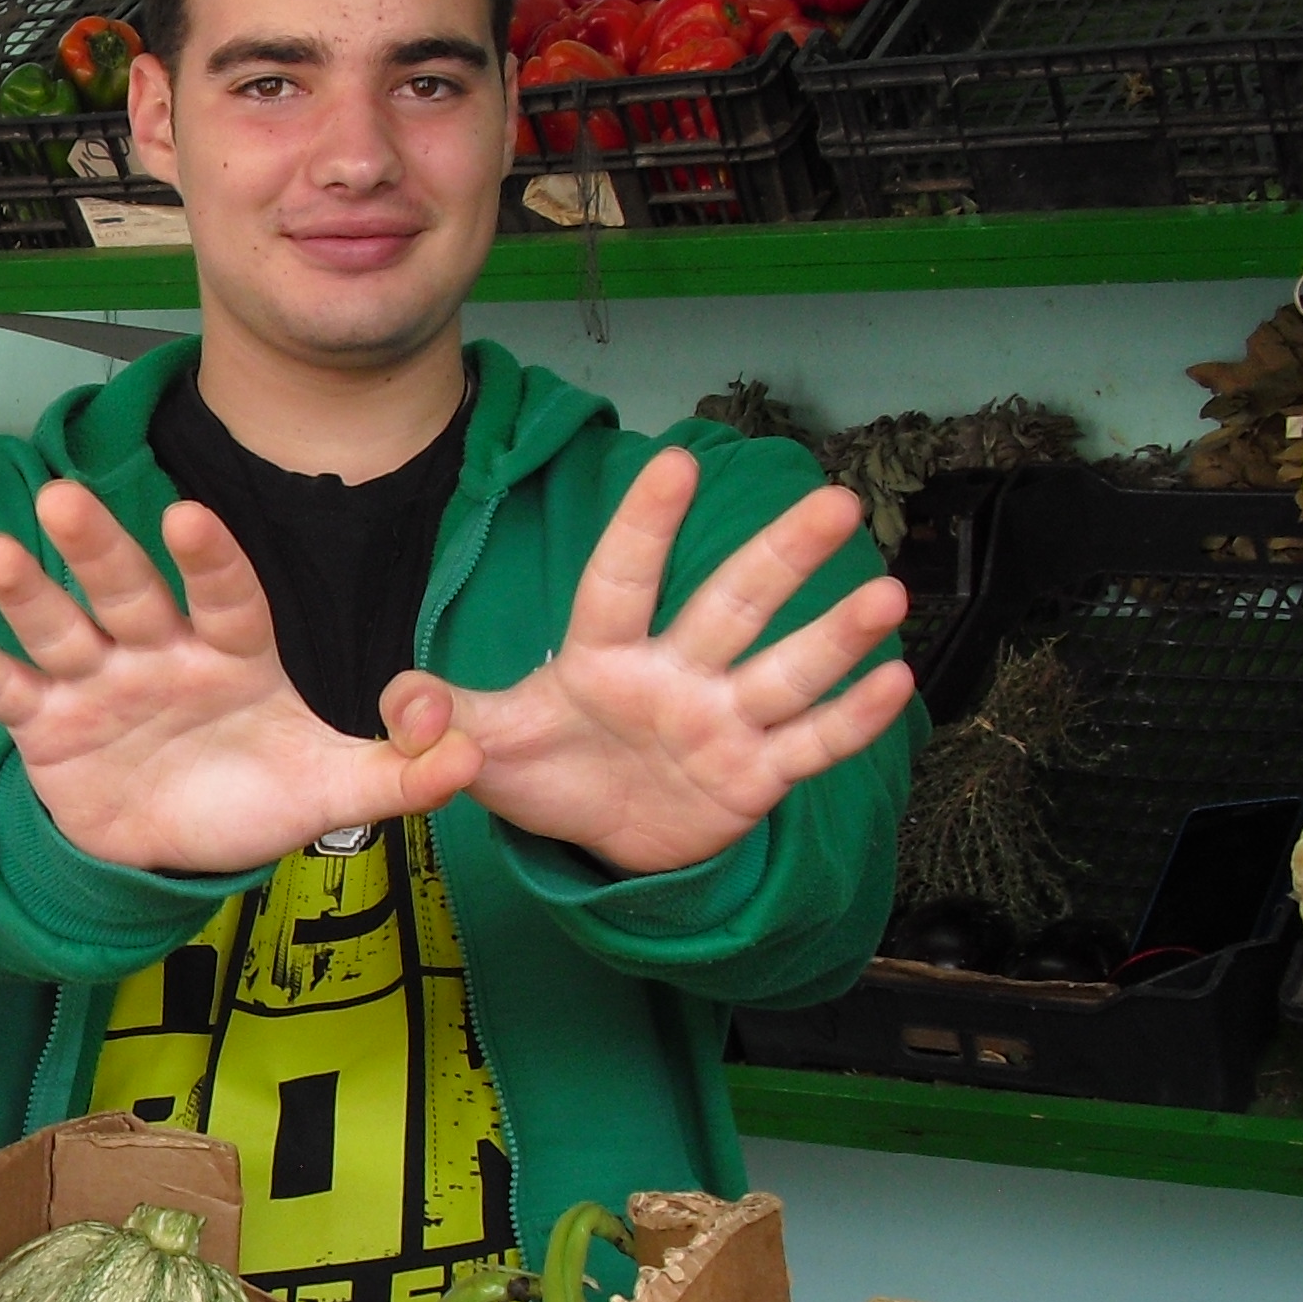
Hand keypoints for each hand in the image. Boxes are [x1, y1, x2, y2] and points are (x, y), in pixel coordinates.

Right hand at [0, 480, 480, 873]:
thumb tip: (474, 757)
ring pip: (59, 625)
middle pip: (128, 590)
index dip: (208, 558)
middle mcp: (158, 651)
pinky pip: (8, 689)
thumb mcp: (334, 789)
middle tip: (63, 498)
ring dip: (25, 590)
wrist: (183, 844)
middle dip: (98, 547)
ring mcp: (97, 683)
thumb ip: (401, 771)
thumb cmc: (257, 794)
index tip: (186, 517)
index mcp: (233, 651)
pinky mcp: (46, 726)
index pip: (226, 595)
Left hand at [379, 448, 913, 875]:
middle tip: (835, 500)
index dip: (645, 527)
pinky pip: (809, 745)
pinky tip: (898, 681)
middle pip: (730, 606)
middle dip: (780, 557)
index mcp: (602, 656)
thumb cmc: (542, 767)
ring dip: (836, 635)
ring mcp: (722, 722)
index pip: (621, 581)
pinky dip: (851, 721)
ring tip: (887, 593)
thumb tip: (405, 702)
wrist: (594, 838)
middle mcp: (675, 674)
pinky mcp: (754, 777)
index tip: (676, 463)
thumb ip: (436, 717)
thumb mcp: (480, 745)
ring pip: (786, 670)